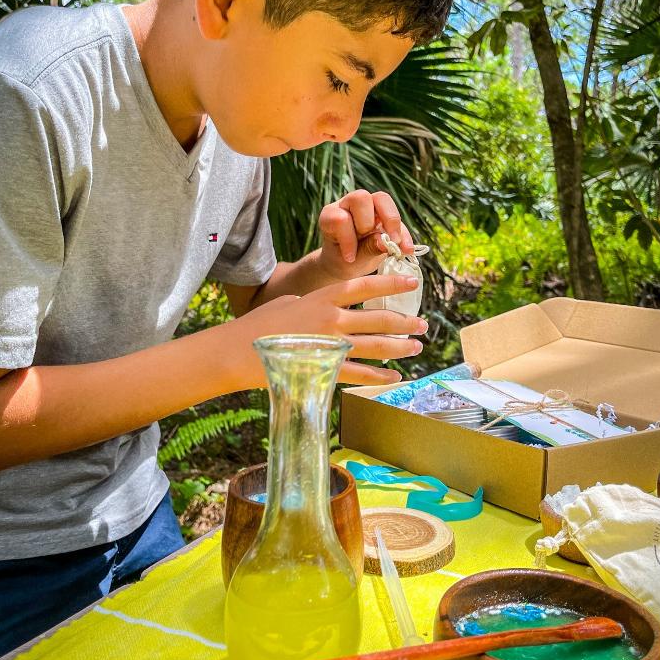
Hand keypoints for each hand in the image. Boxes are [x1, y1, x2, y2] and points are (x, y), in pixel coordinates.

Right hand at [230, 274, 427, 386]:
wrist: (237, 351)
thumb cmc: (259, 324)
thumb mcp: (287, 303)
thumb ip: (312, 304)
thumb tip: (325, 308)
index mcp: (322, 297)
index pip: (363, 286)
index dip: (390, 283)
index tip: (412, 282)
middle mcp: (331, 318)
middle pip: (378, 318)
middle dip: (404, 321)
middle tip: (422, 324)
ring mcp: (330, 345)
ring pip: (375, 346)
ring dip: (399, 347)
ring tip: (415, 347)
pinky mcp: (324, 369)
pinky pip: (360, 373)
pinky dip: (379, 376)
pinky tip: (394, 376)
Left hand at [317, 189, 414, 280]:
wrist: (347, 264)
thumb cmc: (341, 262)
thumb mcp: (348, 263)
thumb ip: (366, 250)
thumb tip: (386, 242)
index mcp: (331, 215)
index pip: (340, 218)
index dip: (347, 238)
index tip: (350, 258)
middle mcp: (347, 205)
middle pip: (361, 197)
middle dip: (368, 222)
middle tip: (368, 243)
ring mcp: (367, 207)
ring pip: (382, 199)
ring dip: (391, 221)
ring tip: (396, 244)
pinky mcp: (383, 214)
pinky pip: (397, 217)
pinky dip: (404, 234)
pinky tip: (407, 250)